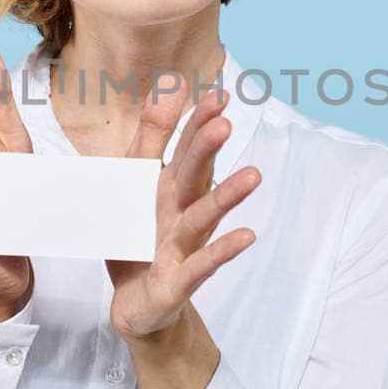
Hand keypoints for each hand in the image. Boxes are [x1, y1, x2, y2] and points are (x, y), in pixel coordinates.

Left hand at [107, 83, 262, 341]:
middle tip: (225, 123)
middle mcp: (181, 213)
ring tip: (253, 176)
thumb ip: (151, 137)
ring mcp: (183, 248)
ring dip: (226, 198)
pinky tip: (247, 236)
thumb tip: (172, 84)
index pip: (185, 149)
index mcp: (168, 188)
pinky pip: (201, 266)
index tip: (219, 96)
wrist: (135, 305)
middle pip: (193, 178)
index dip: (199, 123)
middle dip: (206, 151)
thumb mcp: (134, 183)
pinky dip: (221, 252)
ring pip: (202, 219)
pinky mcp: (178, 282)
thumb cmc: (138, 239)